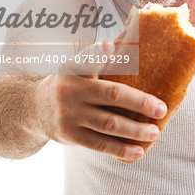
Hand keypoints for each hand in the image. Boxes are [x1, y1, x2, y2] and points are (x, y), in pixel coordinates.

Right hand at [34, 48, 167, 161]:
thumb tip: (119, 43)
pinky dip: (121, 149)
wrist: (33, 108)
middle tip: (161, 109)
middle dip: (139, 103)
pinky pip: (99, 144)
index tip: (109, 45)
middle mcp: (70, 89)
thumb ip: (94, 58)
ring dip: (134, 130)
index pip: (86, 58)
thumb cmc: (67, 84)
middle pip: (111, 95)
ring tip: (154, 132)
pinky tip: (138, 151)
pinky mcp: (70, 136)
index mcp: (74, 68)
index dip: (98, 52)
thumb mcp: (74, 67)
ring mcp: (69, 114)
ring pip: (108, 124)